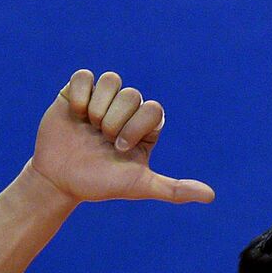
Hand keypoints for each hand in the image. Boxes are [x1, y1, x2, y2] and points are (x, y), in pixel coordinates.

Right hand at [29, 69, 214, 204]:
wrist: (60, 180)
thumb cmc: (102, 183)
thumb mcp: (139, 186)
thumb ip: (174, 190)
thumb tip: (211, 196)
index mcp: (146, 127)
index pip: (153, 109)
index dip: (135, 127)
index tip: (120, 148)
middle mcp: (127, 110)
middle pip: (133, 95)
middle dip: (115, 120)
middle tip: (103, 139)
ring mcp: (102, 99)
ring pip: (112, 80)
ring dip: (99, 106)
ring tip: (88, 126)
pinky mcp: (77, 92)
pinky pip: (85, 75)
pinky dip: (79, 93)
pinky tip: (74, 113)